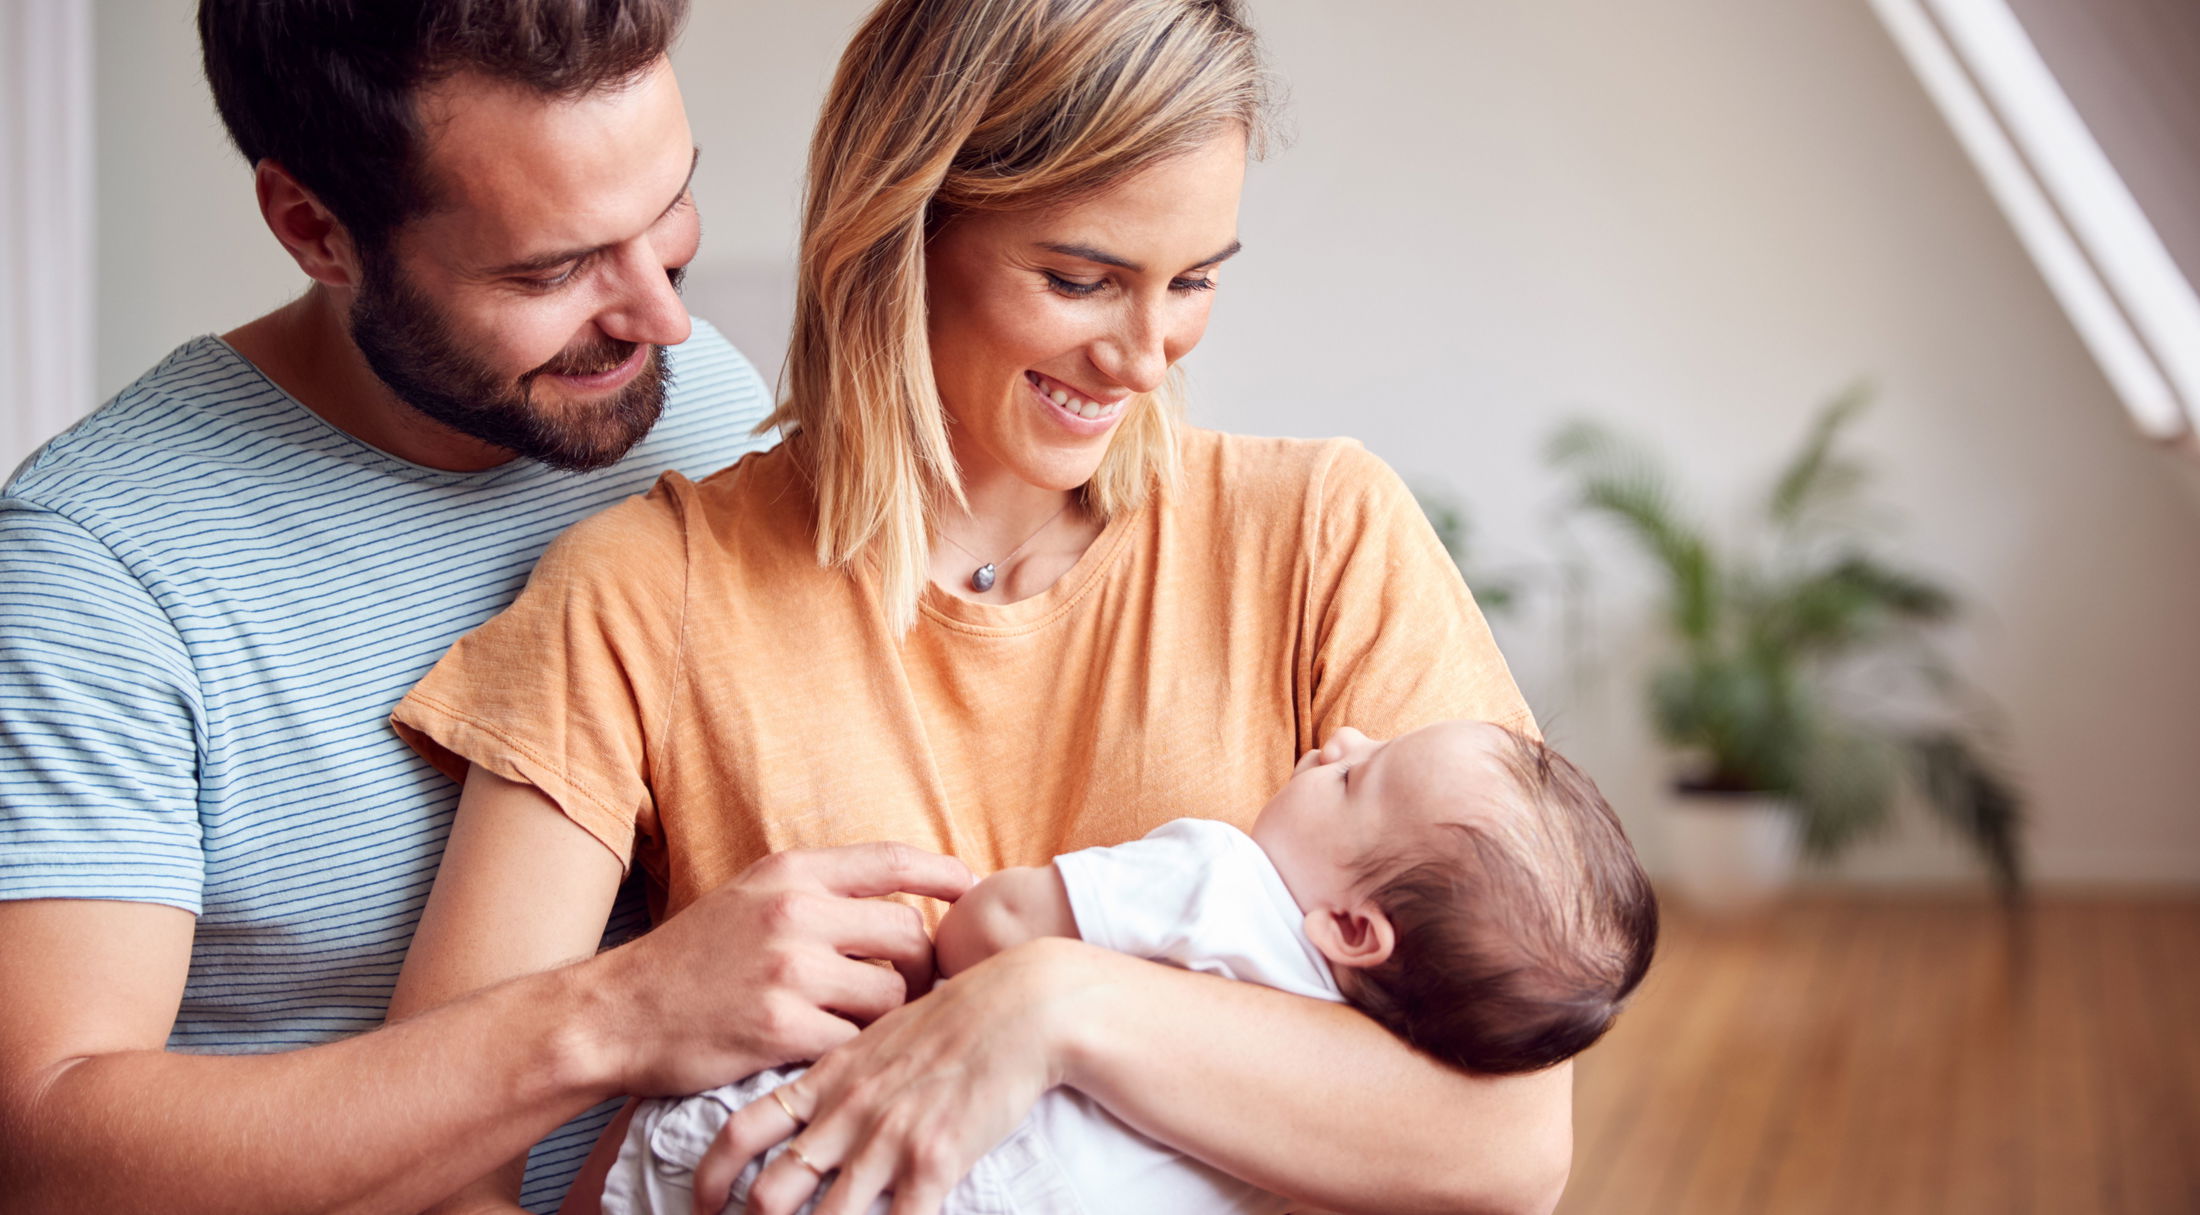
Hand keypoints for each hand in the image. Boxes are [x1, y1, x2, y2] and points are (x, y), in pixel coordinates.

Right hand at [593, 842, 974, 1097]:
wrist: (617, 1014)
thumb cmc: (692, 959)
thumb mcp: (750, 897)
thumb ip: (818, 893)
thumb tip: (896, 901)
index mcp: (791, 873)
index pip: (892, 862)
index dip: (943, 874)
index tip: (971, 888)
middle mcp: (794, 913)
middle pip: (909, 936)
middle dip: (923, 969)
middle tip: (910, 990)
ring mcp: (789, 971)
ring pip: (891, 995)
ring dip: (889, 1017)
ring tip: (866, 1024)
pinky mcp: (781, 1029)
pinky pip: (856, 1043)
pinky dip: (854, 1053)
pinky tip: (832, 1052)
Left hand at [690, 937, 1090, 1214]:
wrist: (1022, 1005)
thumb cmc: (960, 1015)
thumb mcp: (883, 1033)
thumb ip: (847, 1069)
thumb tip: (819, 1098)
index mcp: (828, 1079)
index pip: (743, 1130)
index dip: (713, 1177)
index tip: (702, 1205)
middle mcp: (847, 1113)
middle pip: (771, 1192)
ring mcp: (888, 1139)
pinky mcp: (935, 1160)